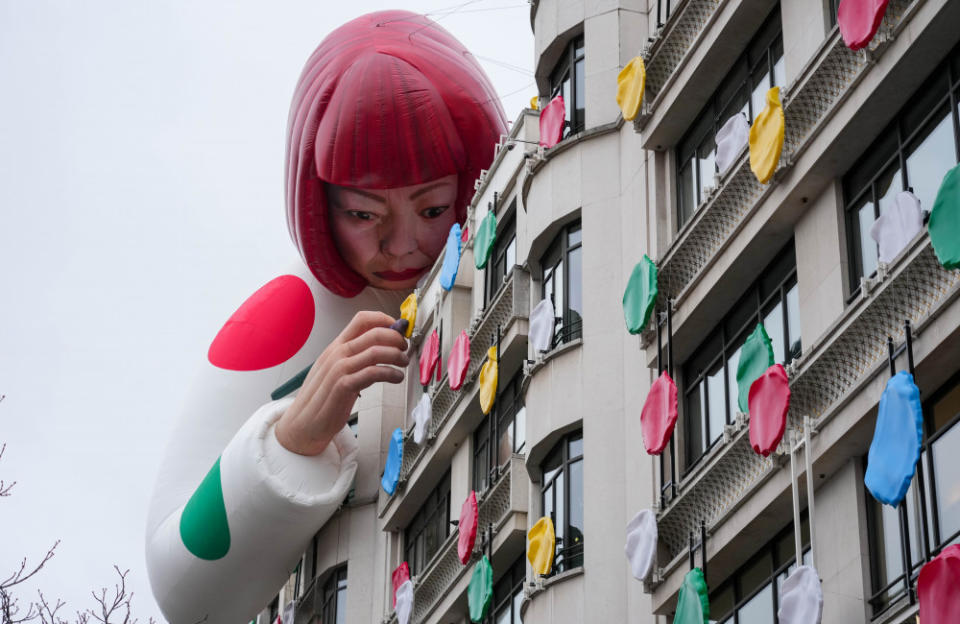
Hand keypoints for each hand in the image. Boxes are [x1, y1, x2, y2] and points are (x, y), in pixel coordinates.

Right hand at [275, 311, 408, 455]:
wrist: (302, 424)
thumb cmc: (322, 399)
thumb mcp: (337, 371)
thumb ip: (356, 358)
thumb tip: (381, 348)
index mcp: (335, 347)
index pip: (361, 320)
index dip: (385, 319)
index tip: (399, 328)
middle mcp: (337, 354)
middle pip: (373, 333)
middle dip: (396, 337)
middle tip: (405, 347)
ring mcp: (339, 370)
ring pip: (375, 351)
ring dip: (396, 355)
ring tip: (403, 362)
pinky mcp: (343, 387)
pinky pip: (372, 373)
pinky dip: (390, 373)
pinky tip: (396, 377)